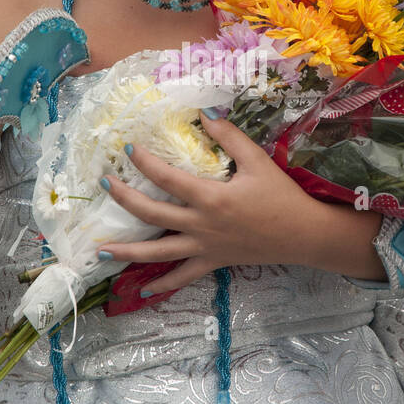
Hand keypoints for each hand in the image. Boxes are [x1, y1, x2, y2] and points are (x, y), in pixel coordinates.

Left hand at [98, 114, 381, 294]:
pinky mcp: (212, 262)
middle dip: (124, 199)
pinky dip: (163, 284)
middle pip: (151, 214)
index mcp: (210, 197)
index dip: (145, 162)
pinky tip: (144, 289)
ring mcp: (204, 247)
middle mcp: (201, 225)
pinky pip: (183, 276)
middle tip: (105, 184)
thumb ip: (230, 137)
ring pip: (158, 252)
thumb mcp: (257, 161)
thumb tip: (205, 114)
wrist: (302, 235)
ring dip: (127, 252)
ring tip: (101, 249)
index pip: (167, 178)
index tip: (129, 149)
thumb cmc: (281, 196)